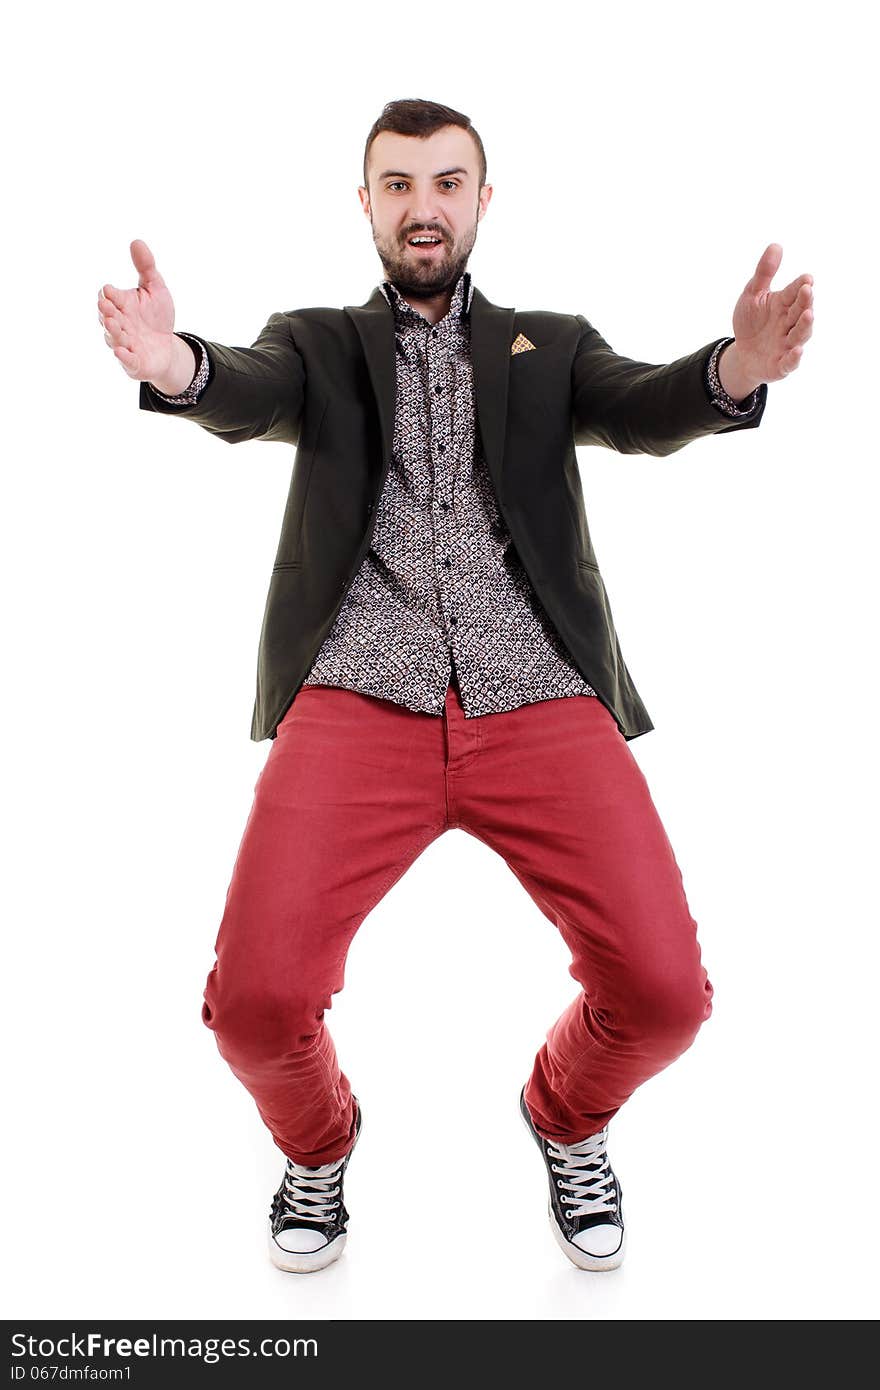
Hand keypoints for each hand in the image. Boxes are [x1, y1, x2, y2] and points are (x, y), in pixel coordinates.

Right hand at [97, 239, 178, 382]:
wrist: (167, 347)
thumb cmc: (157, 316)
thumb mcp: (155, 289)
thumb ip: (146, 267)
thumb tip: (136, 241)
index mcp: (120, 305)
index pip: (109, 297)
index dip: (108, 295)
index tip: (108, 290)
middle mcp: (118, 324)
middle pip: (107, 318)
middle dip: (106, 312)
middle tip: (106, 307)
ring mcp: (124, 344)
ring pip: (114, 338)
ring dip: (114, 332)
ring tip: (115, 325)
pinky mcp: (133, 362)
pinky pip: (126, 360)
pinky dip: (123, 356)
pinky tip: (122, 351)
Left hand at [724, 243, 813, 391]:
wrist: (742, 354)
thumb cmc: (751, 322)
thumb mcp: (752, 295)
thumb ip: (764, 273)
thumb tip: (776, 245)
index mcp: (783, 304)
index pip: (794, 292)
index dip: (801, 286)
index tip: (807, 278)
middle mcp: (789, 323)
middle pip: (800, 311)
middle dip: (805, 301)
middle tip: (808, 290)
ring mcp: (787, 344)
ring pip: (800, 334)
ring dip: (805, 325)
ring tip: (808, 314)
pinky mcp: (782, 364)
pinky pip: (790, 362)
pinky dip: (794, 357)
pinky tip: (797, 350)